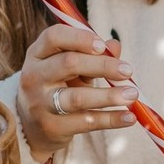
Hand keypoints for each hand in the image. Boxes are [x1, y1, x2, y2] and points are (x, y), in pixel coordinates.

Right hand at [16, 25, 137, 163]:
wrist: (31, 126)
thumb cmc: (57, 85)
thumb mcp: (69, 66)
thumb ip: (92, 54)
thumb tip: (115, 45)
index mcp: (38, 54)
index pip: (54, 36)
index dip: (80, 38)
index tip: (103, 46)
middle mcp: (34, 76)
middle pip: (69, 64)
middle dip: (102, 65)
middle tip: (128, 70)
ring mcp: (41, 103)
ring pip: (77, 97)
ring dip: (108, 96)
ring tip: (132, 95)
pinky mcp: (52, 127)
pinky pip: (86, 122)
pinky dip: (111, 119)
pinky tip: (129, 117)